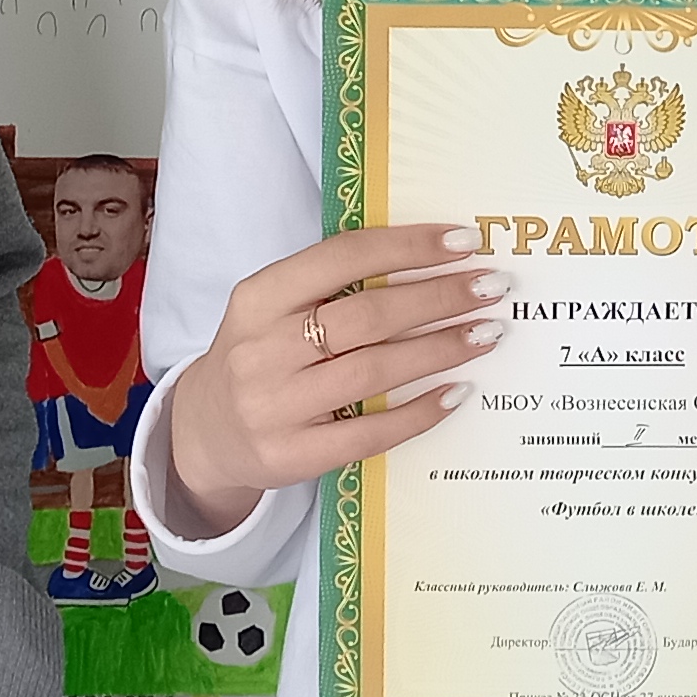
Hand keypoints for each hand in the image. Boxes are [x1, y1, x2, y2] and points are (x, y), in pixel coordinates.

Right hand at [163, 225, 504, 538]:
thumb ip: (330, 286)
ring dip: (440, 349)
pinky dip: (419, 411)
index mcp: (257, 298)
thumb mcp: (272, 309)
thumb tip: (428, 258)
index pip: (341, 258)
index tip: (464, 241)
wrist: (204, 433)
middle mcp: (261, 349)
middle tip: (493, 288)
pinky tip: (457, 392)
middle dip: (439, 299)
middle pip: (367, 316)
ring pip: (373, 371)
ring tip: (487, 333)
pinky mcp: (291, 455)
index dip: (408, 247)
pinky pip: (369, 433)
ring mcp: (274, 407)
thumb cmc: (259, 356)